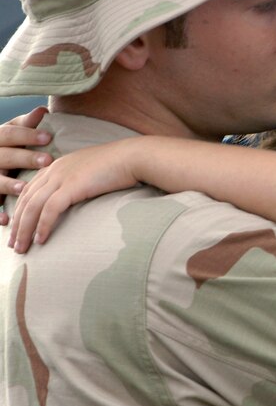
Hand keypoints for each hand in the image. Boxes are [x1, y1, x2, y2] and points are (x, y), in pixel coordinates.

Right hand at [0, 107, 52, 224]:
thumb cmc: (4, 147)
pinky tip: (5, 221)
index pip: (9, 133)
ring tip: (23, 188)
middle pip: (4, 156)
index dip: (27, 134)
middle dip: (24, 158)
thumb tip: (42, 110)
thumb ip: (25, 124)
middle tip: (47, 160)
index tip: (48, 136)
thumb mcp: (10, 133)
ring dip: (7, 184)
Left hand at [8, 138, 143, 252]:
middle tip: (13, 244)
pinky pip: (50, 210)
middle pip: (25, 200)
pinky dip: (43, 226)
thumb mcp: (91, 172)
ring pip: (33, 207)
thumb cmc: (118, 166)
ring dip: (24, 230)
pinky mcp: (72, 186)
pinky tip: (40, 240)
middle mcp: (54, 170)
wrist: (132, 157)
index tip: (16, 229)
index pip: (29, 191)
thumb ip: (78, 182)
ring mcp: (61, 178)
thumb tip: (76, 198)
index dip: (19, 211)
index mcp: (56, 166)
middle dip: (16, 224)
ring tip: (21, 248)